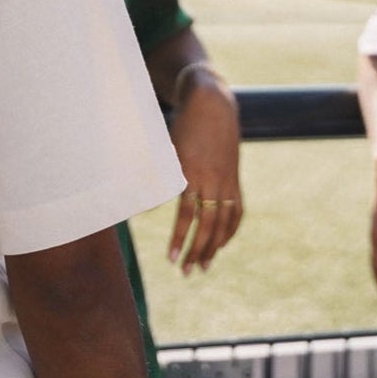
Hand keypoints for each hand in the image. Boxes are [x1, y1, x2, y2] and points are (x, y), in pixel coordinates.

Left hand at [165, 76, 242, 273]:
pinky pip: (236, 210)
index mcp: (192, 171)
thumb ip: (158, 178)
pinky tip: (221, 245)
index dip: (179, 236)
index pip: (186, 212)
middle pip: (207, 223)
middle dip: (197, 250)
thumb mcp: (167, 149)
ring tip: (203, 267)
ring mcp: (227, 180)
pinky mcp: (234, 179)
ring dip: (214, 246)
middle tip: (186, 272)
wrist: (213, 105)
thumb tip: (140, 207)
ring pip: (223, 221)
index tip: (171, 257)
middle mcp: (212, 178)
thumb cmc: (182, 126)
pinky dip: (230, 230)